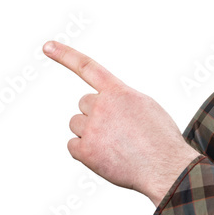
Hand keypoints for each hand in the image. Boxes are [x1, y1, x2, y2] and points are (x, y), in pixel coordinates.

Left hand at [43, 40, 198, 204]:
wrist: (166, 168)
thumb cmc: (160, 140)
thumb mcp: (146, 106)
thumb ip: (121, 99)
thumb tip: (105, 100)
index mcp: (118, 92)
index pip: (88, 67)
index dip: (65, 55)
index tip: (47, 46)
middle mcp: (102, 105)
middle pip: (84, 106)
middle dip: (95, 117)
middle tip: (118, 132)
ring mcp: (92, 128)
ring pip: (77, 125)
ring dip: (90, 134)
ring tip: (115, 146)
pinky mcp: (85, 150)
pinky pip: (73, 146)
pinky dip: (85, 153)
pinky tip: (105, 158)